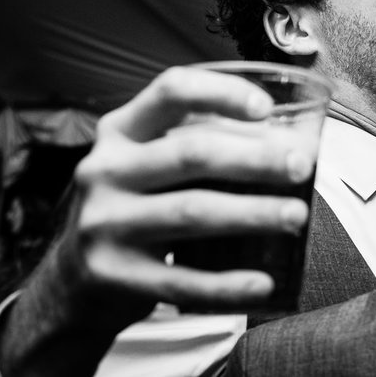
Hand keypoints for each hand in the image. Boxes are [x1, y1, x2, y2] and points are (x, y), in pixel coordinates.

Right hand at [0, 66, 315, 375]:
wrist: (72, 278)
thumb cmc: (137, 205)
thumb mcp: (148, 162)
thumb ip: (199, 144)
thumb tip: (292, 143)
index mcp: (121, 131)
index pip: (171, 91)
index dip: (221, 93)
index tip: (267, 108)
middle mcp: (105, 170)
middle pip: (191, 154)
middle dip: (255, 159)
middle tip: (302, 167)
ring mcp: (104, 223)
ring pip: (192, 212)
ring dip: (253, 213)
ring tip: (297, 216)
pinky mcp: (112, 275)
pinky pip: (180, 280)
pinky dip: (227, 285)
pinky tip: (263, 282)